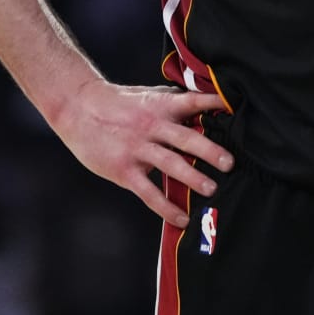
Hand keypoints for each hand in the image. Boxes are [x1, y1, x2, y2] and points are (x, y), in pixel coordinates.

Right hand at [51, 79, 233, 225]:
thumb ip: (174, 104)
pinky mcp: (124, 170)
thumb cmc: (117, 103)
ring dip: (193, 178)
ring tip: (212, 189)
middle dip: (210, 151)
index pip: (193, 102)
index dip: (214, 105)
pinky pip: (149, 192)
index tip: (235, 111)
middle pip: (185, 138)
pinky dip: (166, 207)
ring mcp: (137, 148)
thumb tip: (207, 107)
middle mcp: (152, 126)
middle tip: (230, 163)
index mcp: (161, 105)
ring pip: (170, 164)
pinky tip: (181, 218)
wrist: (78, 108)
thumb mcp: (148, 96)